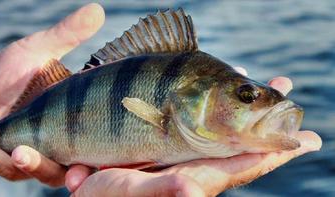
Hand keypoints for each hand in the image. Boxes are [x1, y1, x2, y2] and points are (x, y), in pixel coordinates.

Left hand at [0, 3, 103, 185]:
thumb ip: (69, 35)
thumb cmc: (7, 71)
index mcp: (73, 124)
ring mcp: (30, 154)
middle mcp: (56, 143)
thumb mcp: (39, 51)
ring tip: (23, 153)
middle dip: (76, 175)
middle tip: (75, 174)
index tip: (113, 156)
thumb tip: (99, 9)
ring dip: (34, 165)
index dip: (107, 156)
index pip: (98, 145)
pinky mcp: (1, 158)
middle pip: (74, 169)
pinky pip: (2, 165)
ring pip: (42, 173)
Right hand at [66, 73, 321, 196]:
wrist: (89, 192)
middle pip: (243, 142)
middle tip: (289, 93)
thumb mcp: (130, 192)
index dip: (274, 151)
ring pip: (226, 132)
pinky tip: (225, 97)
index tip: (306, 140)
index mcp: (195, 177)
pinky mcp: (171, 146)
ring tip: (268, 88)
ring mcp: (185, 155)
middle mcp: (197, 166)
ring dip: (248, 112)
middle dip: (268, 122)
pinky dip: (220, 111)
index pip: (244, 164)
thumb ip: (163, 190)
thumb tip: (192, 190)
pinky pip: (204, 128)